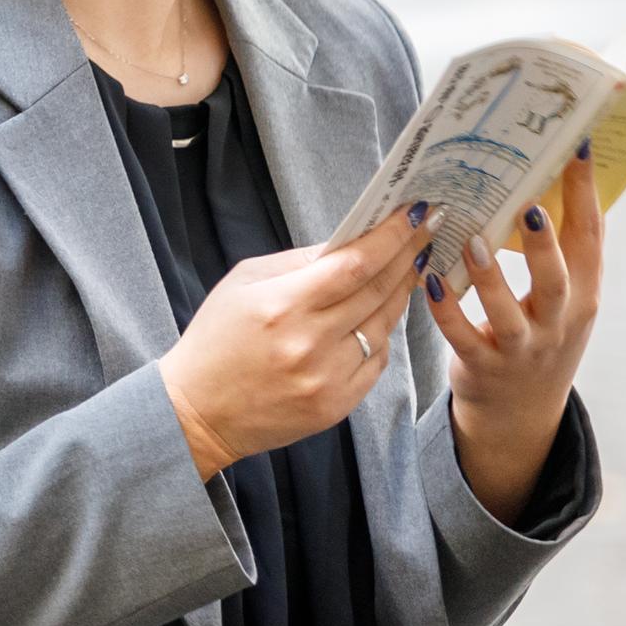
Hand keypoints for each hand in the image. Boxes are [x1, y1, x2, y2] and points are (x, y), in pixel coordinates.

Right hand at [162, 207, 427, 481]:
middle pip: (378, 291)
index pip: (354, 264)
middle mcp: (309, 343)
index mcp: (282, 305)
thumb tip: (348, 241)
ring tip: (410, 269)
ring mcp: (326, 378)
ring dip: (402, 293)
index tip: (414, 214)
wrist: (198, 411)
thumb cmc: (216, 341)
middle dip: (408, 257)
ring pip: (384, 326)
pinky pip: (376, 361)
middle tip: (426, 233)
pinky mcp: (335, 406)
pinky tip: (382, 316)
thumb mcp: (242, 284)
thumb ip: (296, 262)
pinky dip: (383, 335)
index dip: (391, 237)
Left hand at [439, 145, 605, 521]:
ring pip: (507, 314)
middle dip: (544, 246)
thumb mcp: (565, 297)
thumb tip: (552, 174)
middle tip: (528, 206)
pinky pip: (461, 337)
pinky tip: (428, 280)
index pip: (591, 240)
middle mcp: (558, 323)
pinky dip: (445, 310)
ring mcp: (521, 349)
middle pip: (557, 282)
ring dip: (490, 277)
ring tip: (472, 241)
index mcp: (583, 294)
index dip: (586, 194)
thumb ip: (563, 249)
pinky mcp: (482, 366)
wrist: (521, 412)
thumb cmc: (541, 333)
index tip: (578, 148)